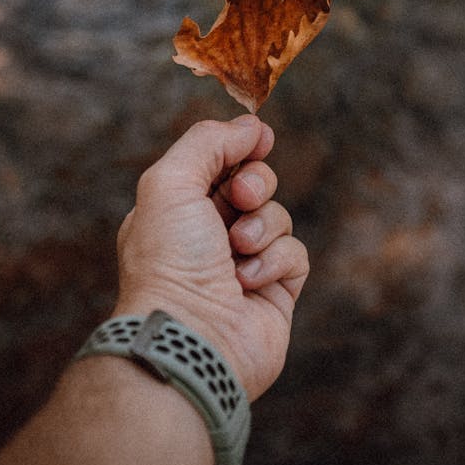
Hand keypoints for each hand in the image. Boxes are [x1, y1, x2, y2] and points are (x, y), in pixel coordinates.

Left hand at [112, 115, 308, 400]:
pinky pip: (295, 254)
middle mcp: (208, 238)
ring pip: (278, 217)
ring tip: (237, 250)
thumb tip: (251, 126)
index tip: (259, 138)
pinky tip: (248, 282)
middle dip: (255, 183)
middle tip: (241, 196)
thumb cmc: (169, 263)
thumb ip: (208, 143)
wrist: (190, 338)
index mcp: (176, 211)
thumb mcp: (170, 183)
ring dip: (262, 226)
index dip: (239, 148)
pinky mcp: (275, 293)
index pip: (217, 164)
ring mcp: (243, 266)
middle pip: (254, 184)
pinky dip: (275, 261)